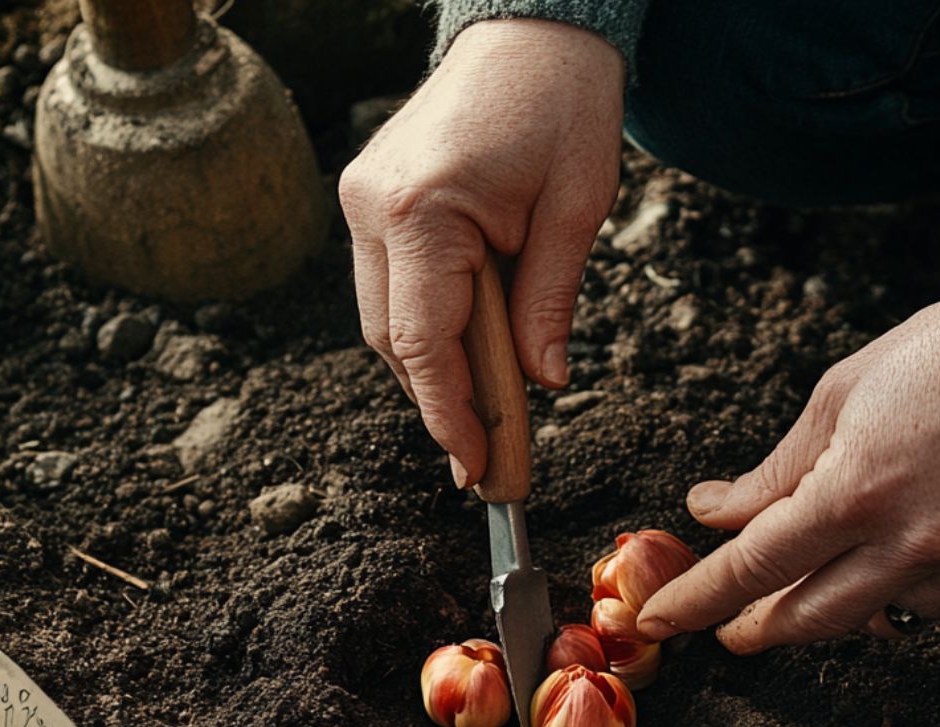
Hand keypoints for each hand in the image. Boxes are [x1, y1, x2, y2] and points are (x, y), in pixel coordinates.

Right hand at [339, 20, 623, 487]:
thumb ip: (549, 302)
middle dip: (442, 403)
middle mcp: (372, 207)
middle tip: (493, 459)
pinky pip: (391, 286)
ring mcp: (362, 199)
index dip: (452, 416)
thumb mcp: (576, 209)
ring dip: (434, 368)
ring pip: (386, 320)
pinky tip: (471, 353)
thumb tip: (542, 384)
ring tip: (489, 416)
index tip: (479, 469)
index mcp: (421, 210)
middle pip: (394, 341)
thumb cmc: (563, 104)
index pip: (425, 343)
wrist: (531, 30)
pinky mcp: (370, 196)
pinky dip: (428, 326)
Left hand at [636, 292, 939, 652]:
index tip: (661, 618)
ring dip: (839, 600)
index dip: (699, 599)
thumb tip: (714, 510)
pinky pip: (938, 608)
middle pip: (807, 620)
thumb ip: (776, 468)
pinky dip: (909, 588)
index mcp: (854, 492)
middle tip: (732, 627)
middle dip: (758, 628)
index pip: (753, 567)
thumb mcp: (843, 393)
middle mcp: (907, 546)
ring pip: (874, 618)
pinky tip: (911, 549)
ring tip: (833, 565)